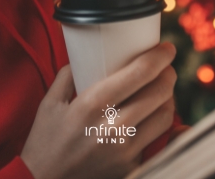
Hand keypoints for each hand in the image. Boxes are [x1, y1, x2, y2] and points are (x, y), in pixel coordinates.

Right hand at [20, 42, 177, 178]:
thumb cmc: (45, 140)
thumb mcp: (50, 102)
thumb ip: (68, 74)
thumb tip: (88, 55)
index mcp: (92, 104)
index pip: (140, 73)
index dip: (160, 57)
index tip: (167, 48)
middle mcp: (113, 128)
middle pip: (159, 93)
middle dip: (168, 75)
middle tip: (165, 68)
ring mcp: (124, 151)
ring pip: (165, 116)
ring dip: (168, 98)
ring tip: (161, 90)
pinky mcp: (130, 167)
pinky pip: (159, 141)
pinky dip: (164, 126)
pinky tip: (160, 115)